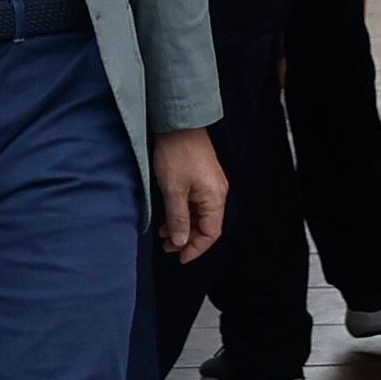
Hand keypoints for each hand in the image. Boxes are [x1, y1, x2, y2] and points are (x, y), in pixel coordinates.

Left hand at [152, 127, 227, 264]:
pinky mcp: (201, 177)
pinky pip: (195, 203)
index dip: (195, 248)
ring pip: (199, 215)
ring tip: (163, 233)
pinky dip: (183, 213)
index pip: (210, 234)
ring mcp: (210, 185)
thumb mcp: (173, 190)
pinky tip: (168, 216)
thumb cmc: (177, 153)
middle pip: (206, 226)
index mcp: (214, 198)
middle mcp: (217, 193)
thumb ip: (178, 219)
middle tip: (167, 246)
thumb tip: (181, 242)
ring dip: (183, 226)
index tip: (179, 257)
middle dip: (187, 239)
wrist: (178, 122)